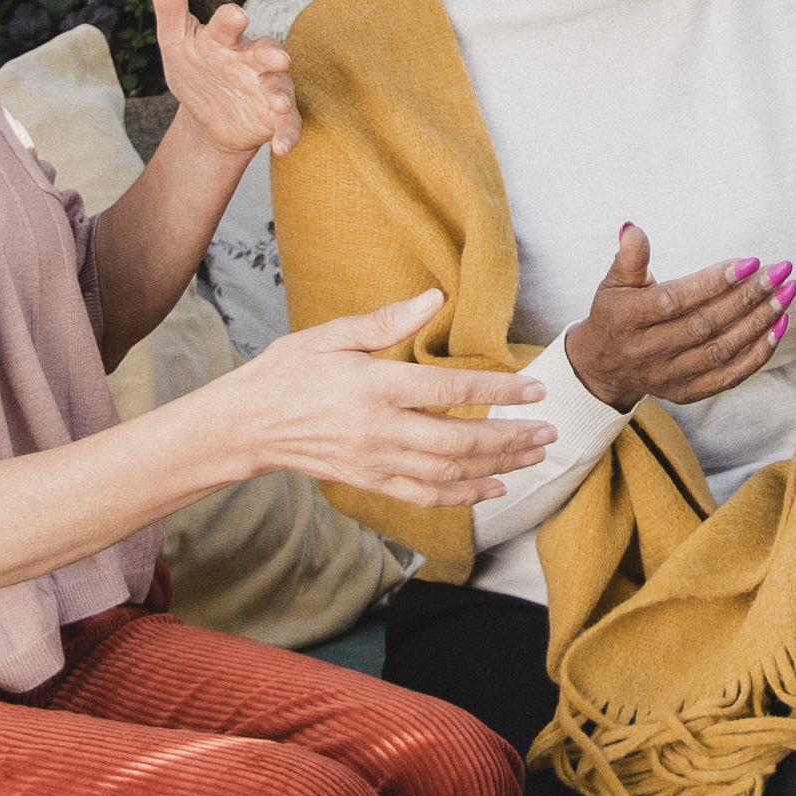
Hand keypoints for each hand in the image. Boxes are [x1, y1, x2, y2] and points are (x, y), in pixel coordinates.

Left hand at [148, 0, 298, 169]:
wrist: (211, 117)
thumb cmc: (195, 67)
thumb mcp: (174, 38)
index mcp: (223, 39)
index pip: (226, 25)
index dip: (231, 22)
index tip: (235, 15)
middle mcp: (250, 59)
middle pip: (265, 50)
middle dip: (270, 53)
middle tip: (277, 57)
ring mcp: (266, 86)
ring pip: (280, 86)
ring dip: (280, 94)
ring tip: (277, 104)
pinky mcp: (276, 117)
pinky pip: (288, 124)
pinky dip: (288, 134)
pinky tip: (281, 148)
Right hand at [198, 288, 553, 501]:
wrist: (246, 425)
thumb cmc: (288, 372)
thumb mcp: (332, 335)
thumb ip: (387, 322)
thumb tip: (434, 298)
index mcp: (375, 387)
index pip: (452, 390)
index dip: (499, 390)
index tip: (535, 389)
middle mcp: (380, 430)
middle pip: (460, 441)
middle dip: (511, 438)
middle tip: (549, 431)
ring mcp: (375, 462)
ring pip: (449, 474)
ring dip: (497, 467)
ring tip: (533, 458)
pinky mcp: (369, 482)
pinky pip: (424, 496)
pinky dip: (462, 497)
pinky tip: (491, 489)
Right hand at [564, 225, 790, 410]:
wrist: (605, 367)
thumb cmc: (616, 315)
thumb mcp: (613, 283)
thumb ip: (629, 257)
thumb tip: (633, 228)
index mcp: (629, 319)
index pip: (677, 300)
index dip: (714, 282)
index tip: (750, 262)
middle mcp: (650, 351)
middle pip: (706, 325)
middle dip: (748, 297)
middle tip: (781, 272)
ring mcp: (670, 375)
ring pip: (723, 350)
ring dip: (760, 321)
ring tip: (786, 293)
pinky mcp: (688, 392)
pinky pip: (730, 376)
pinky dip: (758, 353)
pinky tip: (779, 326)